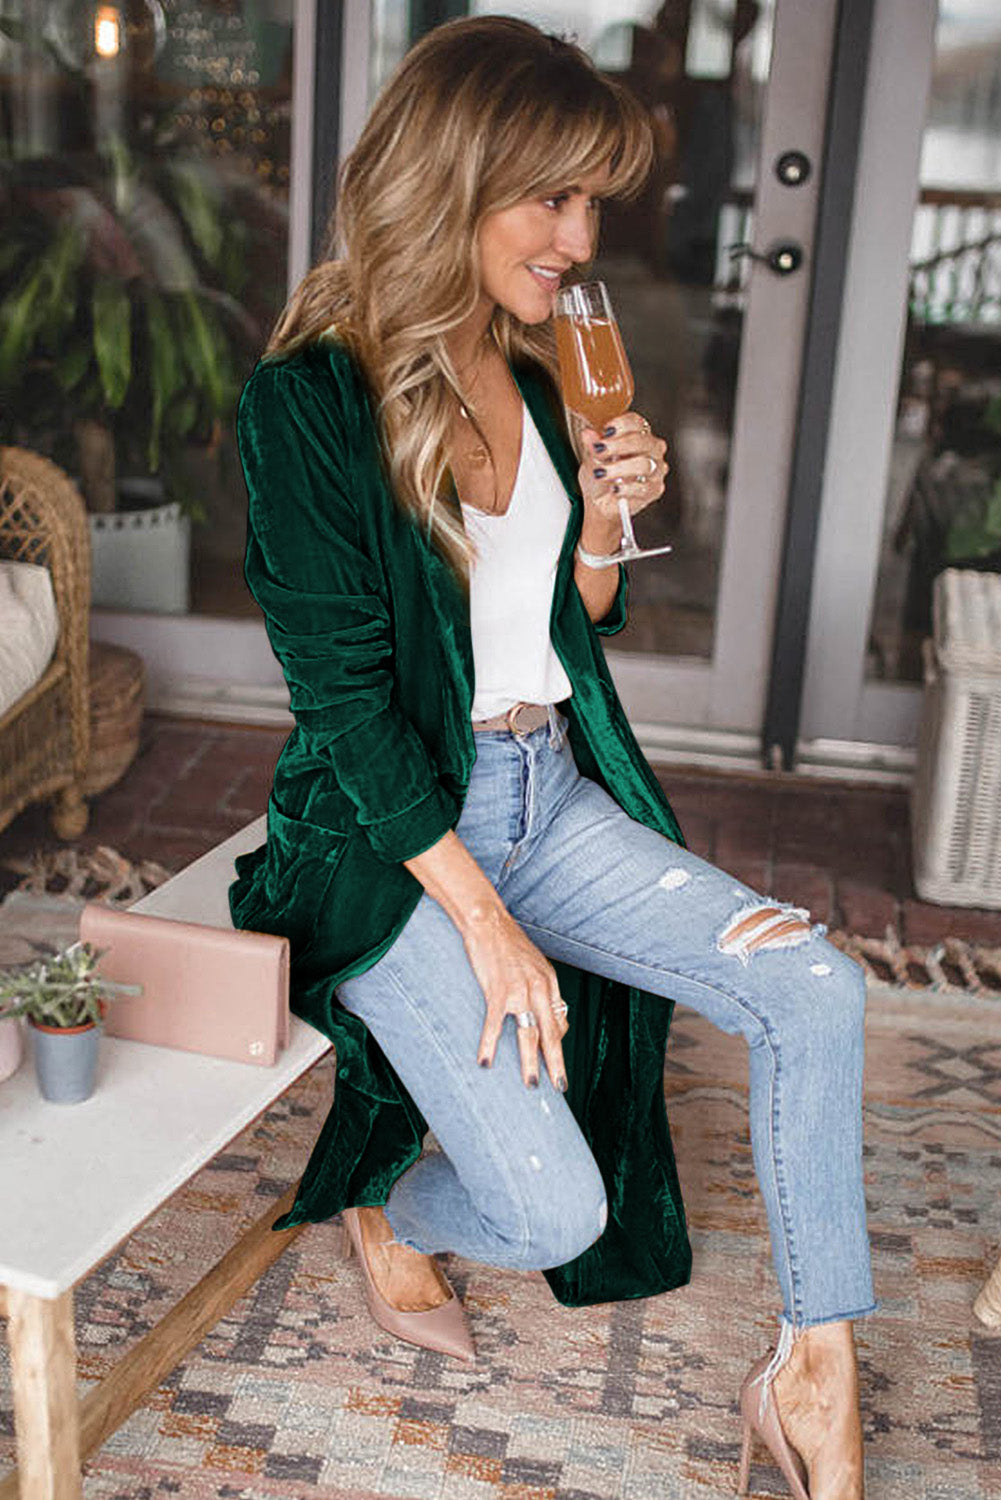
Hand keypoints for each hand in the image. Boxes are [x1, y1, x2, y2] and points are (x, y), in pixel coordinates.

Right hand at [461, 906, 568, 1090]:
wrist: (489, 922)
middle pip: (550, 1034)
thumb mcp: (535, 965)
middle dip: (556, 1063)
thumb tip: (547, 1013)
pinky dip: (489, 1045)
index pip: (559, 1022)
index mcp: (549, 983)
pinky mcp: (497, 990)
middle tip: (559, 1085)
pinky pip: (494, 1024)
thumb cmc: (509, 943)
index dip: (557, 1045)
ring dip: (530, 1062)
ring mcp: (519, 991)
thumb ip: (542, 989)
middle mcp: (539, 989)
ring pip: (528, 1034)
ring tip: (530, 1082)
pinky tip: (485, 1061)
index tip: (554, 1064)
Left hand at [577, 411, 668, 544]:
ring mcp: (655, 470)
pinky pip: (644, 487)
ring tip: (602, 473)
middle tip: (600, 451)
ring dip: (619, 468)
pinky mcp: (654, 490)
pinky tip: (614, 488)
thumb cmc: (601, 476)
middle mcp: (651, 450)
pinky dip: (626, 488)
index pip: (637, 422)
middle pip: (643, 441)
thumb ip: (592, 446)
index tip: (606, 431)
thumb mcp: (591, 458)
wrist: (601, 502)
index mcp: (638, 435)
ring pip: (645, 464)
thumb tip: (587, 434)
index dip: (622, 424)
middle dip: (619, 445)